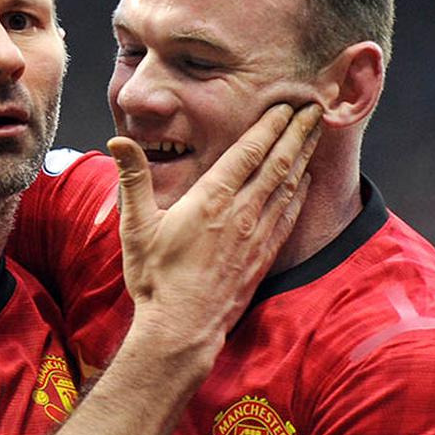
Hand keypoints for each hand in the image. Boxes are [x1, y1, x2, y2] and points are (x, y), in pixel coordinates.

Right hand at [108, 103, 321, 359]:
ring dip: (303, 156)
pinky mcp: (263, 256)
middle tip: (314, 107)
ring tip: (316, 133)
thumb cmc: (156, 278)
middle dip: (297, 132)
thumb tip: (118, 143)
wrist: (182, 329)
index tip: (286, 104)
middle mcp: (241, 213)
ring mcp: (256, 235)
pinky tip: (305, 181)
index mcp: (211, 199)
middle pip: (278, 163)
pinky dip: (299, 193)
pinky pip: (288, 215)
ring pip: (288, 186)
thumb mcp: (136, 225)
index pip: (248, 152)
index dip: (270, 125)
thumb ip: (133, 179)